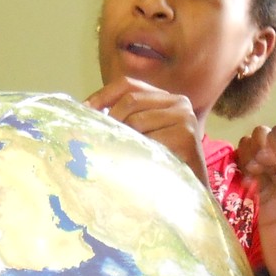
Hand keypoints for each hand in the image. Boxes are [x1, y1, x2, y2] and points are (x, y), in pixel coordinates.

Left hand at [86, 78, 204, 181]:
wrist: (190, 191)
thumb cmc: (162, 164)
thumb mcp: (142, 136)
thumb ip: (125, 120)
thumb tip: (86, 112)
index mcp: (165, 98)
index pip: (128, 85)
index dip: (103, 95)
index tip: (85, 110)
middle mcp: (178, 101)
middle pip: (130, 101)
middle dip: (111, 120)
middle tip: (101, 140)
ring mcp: (185, 117)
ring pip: (136, 121)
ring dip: (125, 140)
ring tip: (123, 156)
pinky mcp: (187, 136)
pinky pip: (150, 140)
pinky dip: (139, 152)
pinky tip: (139, 164)